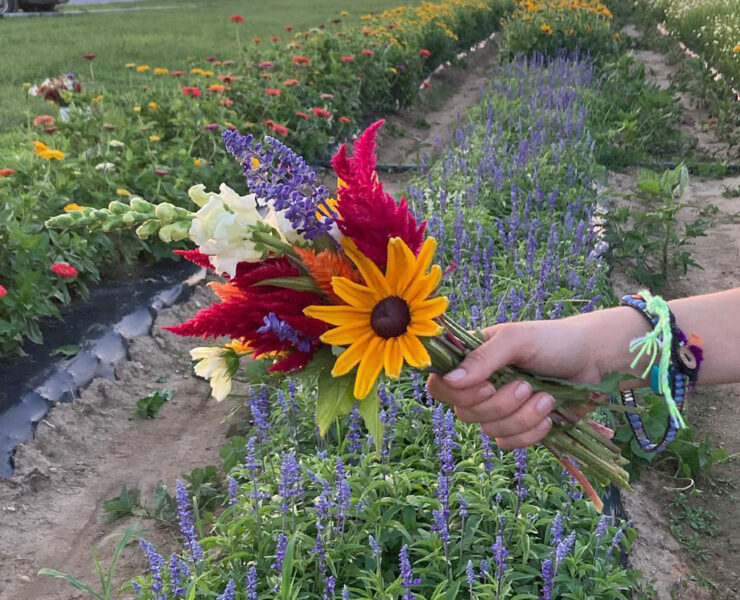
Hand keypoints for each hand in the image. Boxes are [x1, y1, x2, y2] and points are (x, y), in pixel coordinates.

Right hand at [427, 318, 602, 448]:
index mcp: (472, 361)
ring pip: (490, 431)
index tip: (487, 387)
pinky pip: (509, 443)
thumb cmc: (554, 341)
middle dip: (501, 404)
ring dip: (522, 417)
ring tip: (546, 397)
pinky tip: (549, 417)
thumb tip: (449, 380)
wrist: (594, 360)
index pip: (440, 386)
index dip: (458, 394)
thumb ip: (483, 358)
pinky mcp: (519, 428)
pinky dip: (531, 433)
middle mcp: (480, 386)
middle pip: (465, 413)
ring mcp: (499, 409)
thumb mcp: (517, 339)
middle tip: (526, 386)